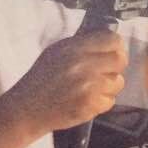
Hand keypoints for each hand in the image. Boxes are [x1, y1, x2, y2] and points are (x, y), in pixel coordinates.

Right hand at [10, 31, 127, 134]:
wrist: (27, 108)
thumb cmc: (41, 79)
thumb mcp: (55, 52)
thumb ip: (81, 45)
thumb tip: (106, 41)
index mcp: (74, 48)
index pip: (112, 39)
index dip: (115, 46)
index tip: (111, 52)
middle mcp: (83, 65)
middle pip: (120, 60)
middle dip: (116, 66)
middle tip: (106, 71)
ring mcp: (88, 87)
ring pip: (118, 82)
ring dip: (108, 86)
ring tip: (91, 88)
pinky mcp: (90, 105)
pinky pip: (110, 100)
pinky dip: (100, 102)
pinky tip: (85, 100)